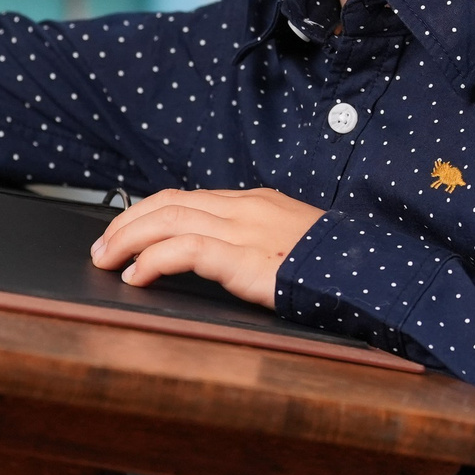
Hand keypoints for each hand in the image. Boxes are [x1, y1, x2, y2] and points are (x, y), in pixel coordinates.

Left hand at [91, 186, 323, 309]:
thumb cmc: (338, 267)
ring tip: (106, 260)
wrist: (372, 274)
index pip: (187, 198)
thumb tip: (225, 262)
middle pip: (167, 202)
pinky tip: (136, 276)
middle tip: (102, 247)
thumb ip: (258, 246)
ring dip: (127, 240)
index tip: (127, 231)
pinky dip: (151, 260)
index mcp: (255, 203)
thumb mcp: (292, 246)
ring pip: (166, 220)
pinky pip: (183, 250)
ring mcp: (244, 230)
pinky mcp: (244, 257)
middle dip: (126, 223)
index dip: (148, 213)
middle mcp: (244, 209)